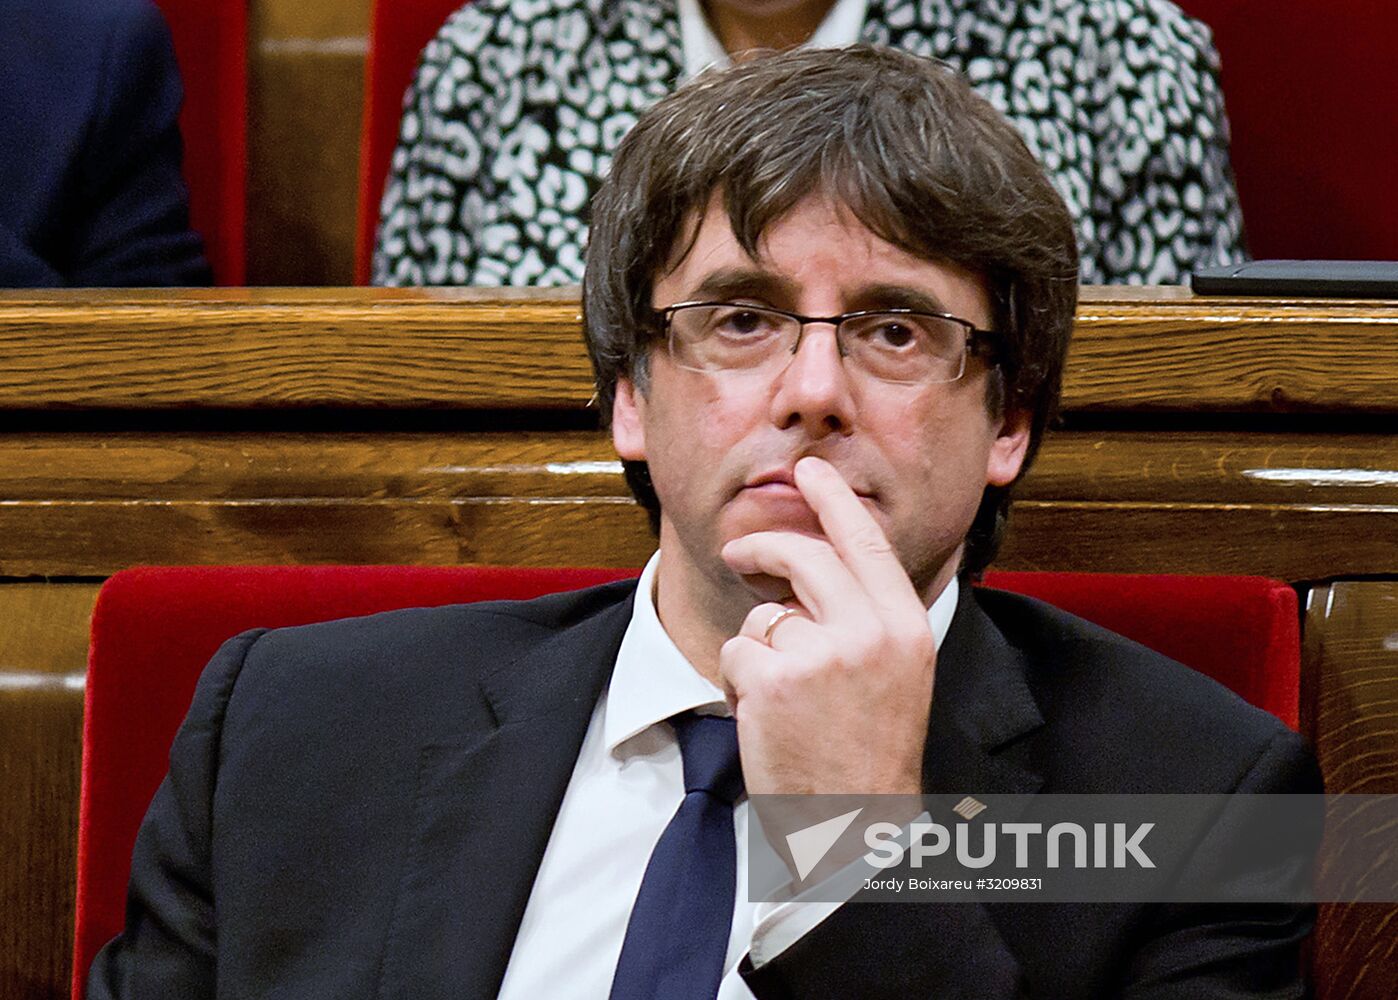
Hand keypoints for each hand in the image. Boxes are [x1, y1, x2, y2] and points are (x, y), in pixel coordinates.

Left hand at [718, 456, 936, 796]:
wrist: (855, 828)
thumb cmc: (870, 756)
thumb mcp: (897, 676)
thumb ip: (867, 620)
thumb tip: (816, 570)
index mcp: (906, 628)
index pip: (867, 543)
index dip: (834, 500)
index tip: (810, 471)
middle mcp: (870, 632)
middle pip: (805, 558)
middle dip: (763, 548)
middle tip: (737, 552)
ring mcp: (821, 654)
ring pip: (764, 616)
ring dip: (758, 652)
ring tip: (783, 701)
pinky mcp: (774, 680)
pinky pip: (737, 653)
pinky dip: (739, 684)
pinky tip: (764, 720)